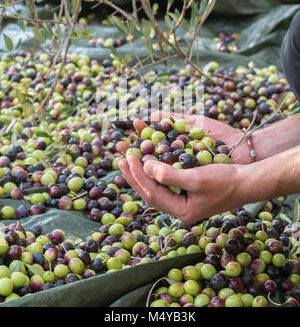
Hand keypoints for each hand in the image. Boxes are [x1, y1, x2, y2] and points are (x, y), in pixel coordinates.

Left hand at [117, 112, 252, 222]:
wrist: (247, 183)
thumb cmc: (225, 181)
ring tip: (129, 162)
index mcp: (181, 211)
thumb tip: (146, 167)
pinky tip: (148, 166)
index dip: (138, 174)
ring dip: (142, 175)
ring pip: (156, 189)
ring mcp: (184, 204)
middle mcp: (180, 210)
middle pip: (150, 193)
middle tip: (121, 160)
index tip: (128, 157)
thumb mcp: (196, 178)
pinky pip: (165, 185)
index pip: (152, 192)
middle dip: (134, 176)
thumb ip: (170, 175)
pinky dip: (154, 175)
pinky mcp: (188, 195)